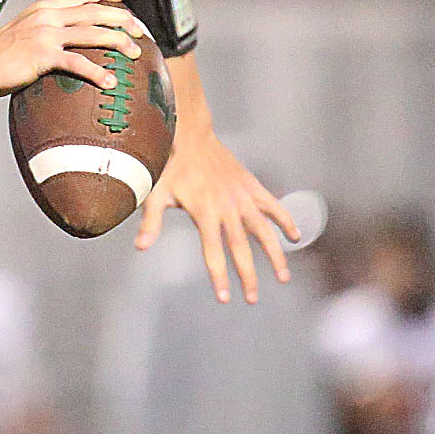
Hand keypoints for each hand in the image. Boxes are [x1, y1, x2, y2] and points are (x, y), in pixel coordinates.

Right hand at [0, 0, 141, 95]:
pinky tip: (110, 82)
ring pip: (94, 32)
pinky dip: (97, 73)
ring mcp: (46, 34)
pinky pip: (78, 62)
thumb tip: (57, 47)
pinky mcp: (43, 55)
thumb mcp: (21, 33)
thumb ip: (41, 33)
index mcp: (43, 8)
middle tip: (141, 31)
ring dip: (119, 42)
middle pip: (96, 11)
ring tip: (134, 54)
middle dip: (123, 19)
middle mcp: (48, 16)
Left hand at [135, 126, 294, 303]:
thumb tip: (140, 247)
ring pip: (264, 231)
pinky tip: (294, 237)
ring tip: (283, 277)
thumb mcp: (155, 193)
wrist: (188, 134)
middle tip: (253, 299)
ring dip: (274, 255)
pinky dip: (285, 220)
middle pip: (240, 248)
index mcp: (204, 212)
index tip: (225, 298)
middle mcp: (227, 207)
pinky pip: (273, 205)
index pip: (213, 252)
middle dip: (248, 276)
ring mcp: (242, 196)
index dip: (219, 276)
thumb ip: (151, 222)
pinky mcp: (251, 185)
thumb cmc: (168, 165)